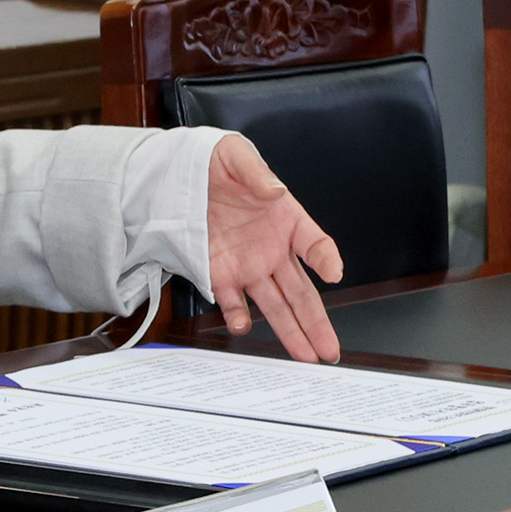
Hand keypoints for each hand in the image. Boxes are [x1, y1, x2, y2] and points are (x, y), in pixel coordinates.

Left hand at [206, 133, 344, 362]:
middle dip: (317, 322)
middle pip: (301, 291)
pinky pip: (232, 301)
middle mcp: (272, 249)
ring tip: (305, 356)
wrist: (179, 172)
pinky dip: (238, 316)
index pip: (314, 243)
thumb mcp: (235, 155)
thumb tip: (274, 190)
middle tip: (330, 349)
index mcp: (286, 219)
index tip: (332, 273)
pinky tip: (244, 327)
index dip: (325, 258)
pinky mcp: (220, 273)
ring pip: (275, 305)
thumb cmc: (215, 161)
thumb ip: (256, 173)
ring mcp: (248, 265)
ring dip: (290, 331)